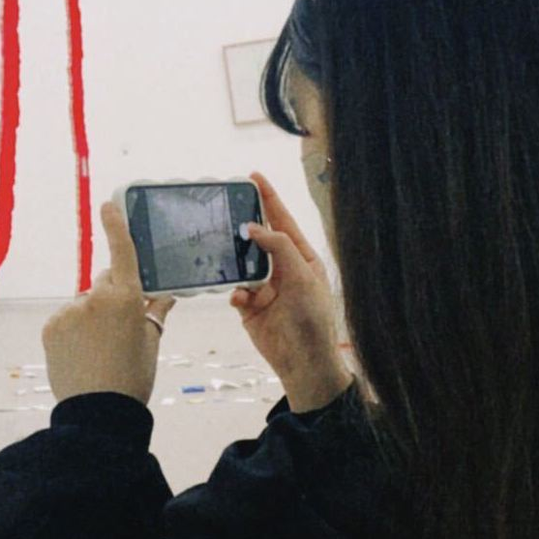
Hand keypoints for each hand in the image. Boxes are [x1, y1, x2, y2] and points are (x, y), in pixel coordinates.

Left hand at [42, 201, 176, 405]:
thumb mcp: (151, 342)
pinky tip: (82, 353)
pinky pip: (66, 319)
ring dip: (91, 316)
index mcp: (126, 298)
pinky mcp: (51, 326)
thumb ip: (155, 311)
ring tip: (99, 350)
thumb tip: (166, 292)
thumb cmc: (133, 378)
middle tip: (120, 329)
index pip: (121, 253)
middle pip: (104, 282)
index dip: (115, 226)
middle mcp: (95, 297)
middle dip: (112, 296)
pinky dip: (73, 329)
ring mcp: (70, 311)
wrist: (97, 413)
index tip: (107, 204)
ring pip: (84, 303)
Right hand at [230, 171, 350, 412]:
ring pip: (241, 264)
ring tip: (225, 252)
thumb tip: (254, 227)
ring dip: (235, 262)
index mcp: (300, 257)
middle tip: (226, 209)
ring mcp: (264, 287)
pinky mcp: (249, 307)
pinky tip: (240, 299)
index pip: (282, 221)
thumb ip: (279, 247)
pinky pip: (235, 291)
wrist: (303, 362)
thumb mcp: (302, 276)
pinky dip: (235, 292)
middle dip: (243, 227)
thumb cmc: (312, 319)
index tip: (253, 177)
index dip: (268, 198)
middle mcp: (282, 269)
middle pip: (258, 239)